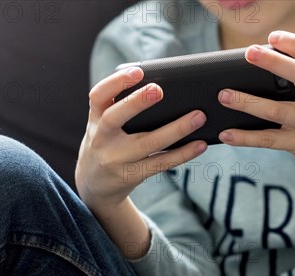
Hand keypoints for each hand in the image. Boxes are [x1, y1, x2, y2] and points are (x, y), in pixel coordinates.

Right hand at [75, 67, 207, 213]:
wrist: (95, 186)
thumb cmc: (107, 145)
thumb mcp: (102, 126)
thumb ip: (119, 106)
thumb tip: (157, 82)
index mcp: (95, 120)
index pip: (98, 96)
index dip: (115, 82)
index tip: (137, 71)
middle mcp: (102, 139)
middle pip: (114, 118)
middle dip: (136, 103)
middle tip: (159, 89)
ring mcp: (117, 160)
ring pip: (148, 143)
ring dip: (176, 129)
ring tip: (198, 117)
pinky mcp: (133, 175)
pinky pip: (161, 163)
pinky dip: (183, 153)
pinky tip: (200, 144)